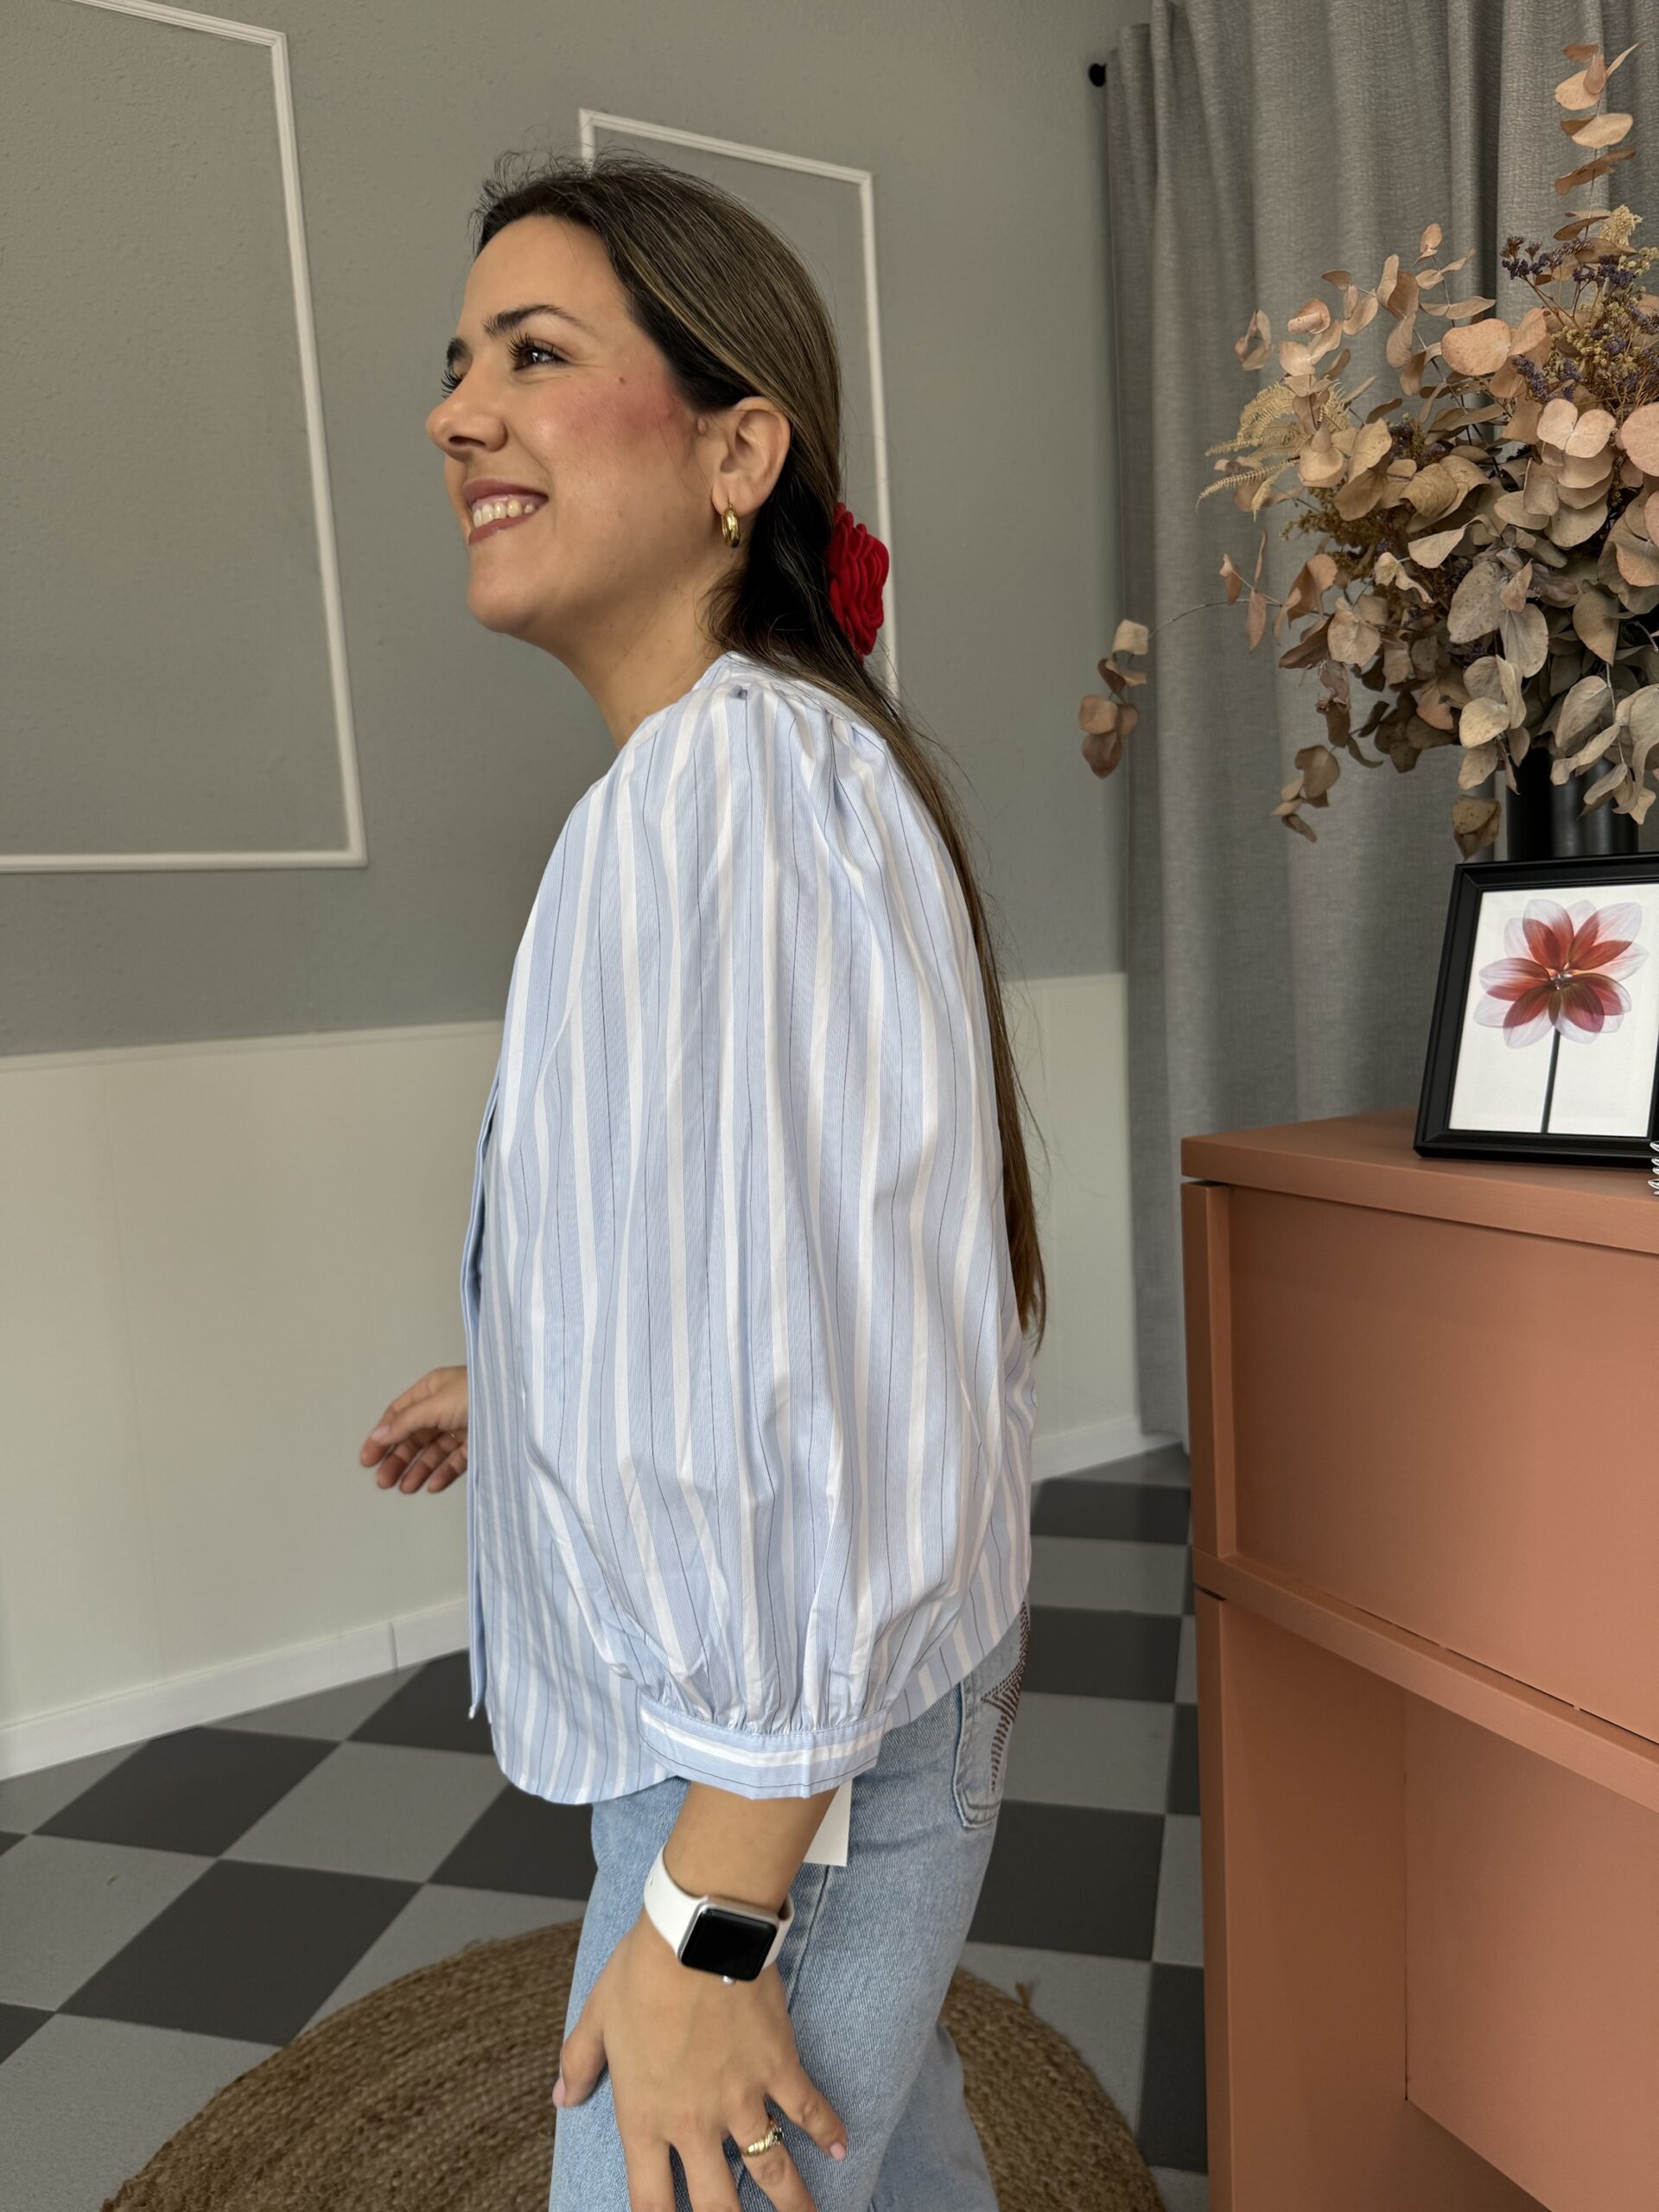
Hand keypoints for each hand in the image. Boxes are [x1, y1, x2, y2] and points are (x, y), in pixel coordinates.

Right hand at [358, 1365, 468, 1492]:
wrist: (520, 1403)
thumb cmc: (479, 1392)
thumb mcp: (435, 1404)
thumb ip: (406, 1422)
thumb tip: (379, 1435)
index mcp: (432, 1390)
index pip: (399, 1415)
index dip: (381, 1437)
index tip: (367, 1460)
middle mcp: (445, 1407)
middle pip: (414, 1437)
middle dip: (398, 1459)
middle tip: (383, 1481)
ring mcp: (462, 1426)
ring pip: (433, 1452)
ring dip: (417, 1469)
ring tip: (405, 1488)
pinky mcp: (478, 1443)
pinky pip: (455, 1461)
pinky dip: (443, 1473)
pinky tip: (432, 1485)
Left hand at [553, 1910, 848, 2210]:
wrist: (697, 1934)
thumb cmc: (642, 1971)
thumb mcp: (597, 2016)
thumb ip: (578, 2064)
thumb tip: (562, 2098)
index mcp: (645, 2116)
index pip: (650, 2201)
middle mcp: (695, 2122)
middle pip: (718, 2206)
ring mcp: (741, 2098)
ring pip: (772, 2170)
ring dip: (793, 2204)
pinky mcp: (778, 2067)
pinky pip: (809, 2110)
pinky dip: (829, 2131)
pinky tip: (842, 2149)